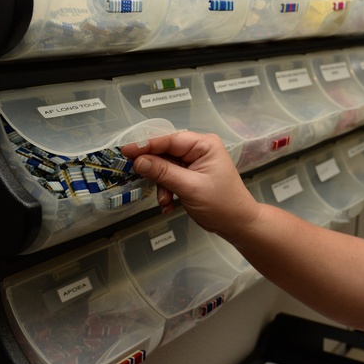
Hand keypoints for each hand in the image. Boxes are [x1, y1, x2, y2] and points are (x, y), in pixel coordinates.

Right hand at [120, 132, 258, 237]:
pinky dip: (166, 191)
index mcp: (204, 145)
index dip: (146, 145)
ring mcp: (195, 163)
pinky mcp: (190, 175)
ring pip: (164, 167)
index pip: (170, 139)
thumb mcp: (190, 188)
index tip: (126, 151)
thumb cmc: (222, 204)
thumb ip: (163, 173)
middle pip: (165, 152)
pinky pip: (170, 178)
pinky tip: (169, 205)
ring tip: (165, 201)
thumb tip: (139, 161)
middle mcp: (199, 149)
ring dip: (161, 185)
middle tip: (140, 178)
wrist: (237, 224)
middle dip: (155, 170)